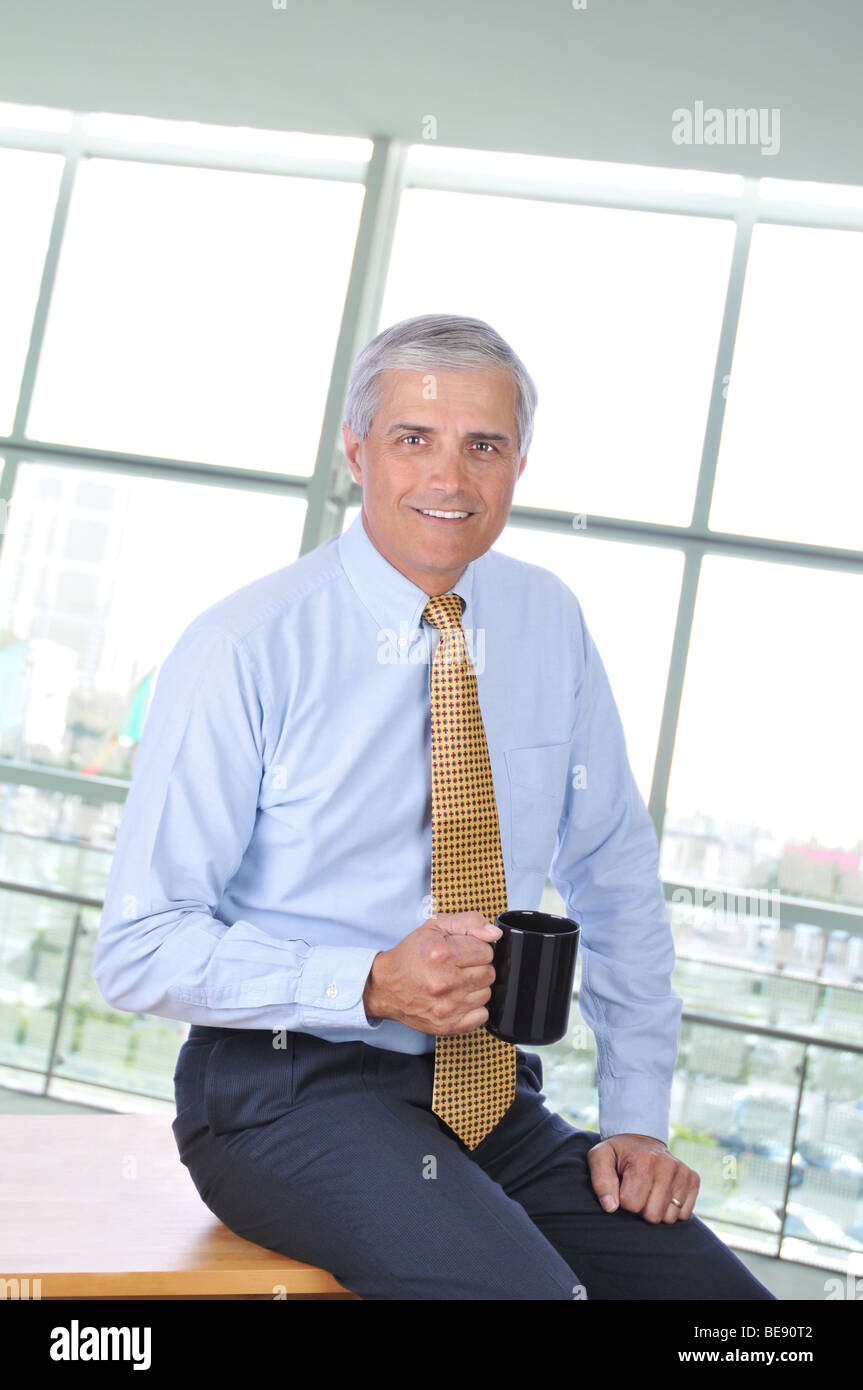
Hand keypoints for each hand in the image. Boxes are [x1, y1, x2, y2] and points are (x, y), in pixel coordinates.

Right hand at [363, 912, 500, 1034]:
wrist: (385, 986)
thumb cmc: (411, 956)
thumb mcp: (435, 927)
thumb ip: (469, 922)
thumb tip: (494, 934)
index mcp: (441, 953)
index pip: (486, 951)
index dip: (476, 949)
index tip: (463, 952)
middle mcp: (444, 981)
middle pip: (489, 973)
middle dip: (477, 968)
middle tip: (458, 968)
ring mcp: (447, 1006)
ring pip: (486, 994)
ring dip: (475, 988)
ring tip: (456, 983)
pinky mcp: (447, 1025)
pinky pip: (482, 1016)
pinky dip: (473, 1008)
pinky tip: (458, 1000)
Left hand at [587, 1133, 699, 1223]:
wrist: (642, 1138)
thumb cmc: (619, 1153)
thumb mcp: (600, 1157)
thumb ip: (600, 1181)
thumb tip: (611, 1207)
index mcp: (644, 1161)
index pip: (631, 1204)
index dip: (623, 1200)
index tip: (623, 1186)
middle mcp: (668, 1166)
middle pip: (653, 1215)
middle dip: (641, 1208)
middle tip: (637, 1190)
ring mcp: (684, 1173)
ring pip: (669, 1218)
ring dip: (657, 1209)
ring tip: (650, 1191)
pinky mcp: (694, 1179)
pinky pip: (684, 1214)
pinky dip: (672, 1209)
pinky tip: (663, 1193)